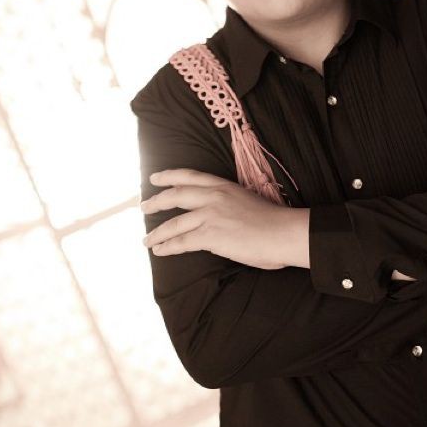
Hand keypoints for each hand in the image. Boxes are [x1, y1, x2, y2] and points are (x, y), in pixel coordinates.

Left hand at [140, 168, 294, 269]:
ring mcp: (211, 215)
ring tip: (147, 240)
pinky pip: (181, 241)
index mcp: (225, 186)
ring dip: (157, 232)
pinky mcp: (211, 235)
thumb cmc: (273, 221)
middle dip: (156, 201)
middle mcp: (214, 196)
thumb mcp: (247, 201)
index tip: (156, 178)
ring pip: (174, 223)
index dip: (170, 175)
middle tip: (143, 206)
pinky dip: (168, 247)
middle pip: (176, 195)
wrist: (283, 232)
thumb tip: (216, 217)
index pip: (191, 176)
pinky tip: (159, 250)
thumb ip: (228, 204)